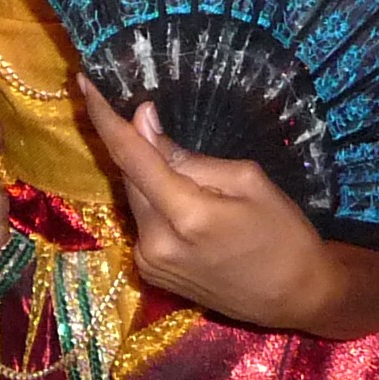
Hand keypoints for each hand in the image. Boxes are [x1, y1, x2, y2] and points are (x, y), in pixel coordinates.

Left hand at [81, 81, 347, 331]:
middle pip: (129, 176)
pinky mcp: (150, 273)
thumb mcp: (247, 180)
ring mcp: (149, 262)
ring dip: (147, 176)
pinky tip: (182, 203)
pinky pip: (142, 222)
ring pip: (134, 199)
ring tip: (184, 172)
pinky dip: (154, 203)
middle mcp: (156, 242)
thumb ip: (188, 156)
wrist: (295, 297)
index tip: (84, 82)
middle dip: (136, 145)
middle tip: (151, 120)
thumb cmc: (283, 233)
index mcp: (185, 215)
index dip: (104, 117)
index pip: (131, 155)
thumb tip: (143, 123)